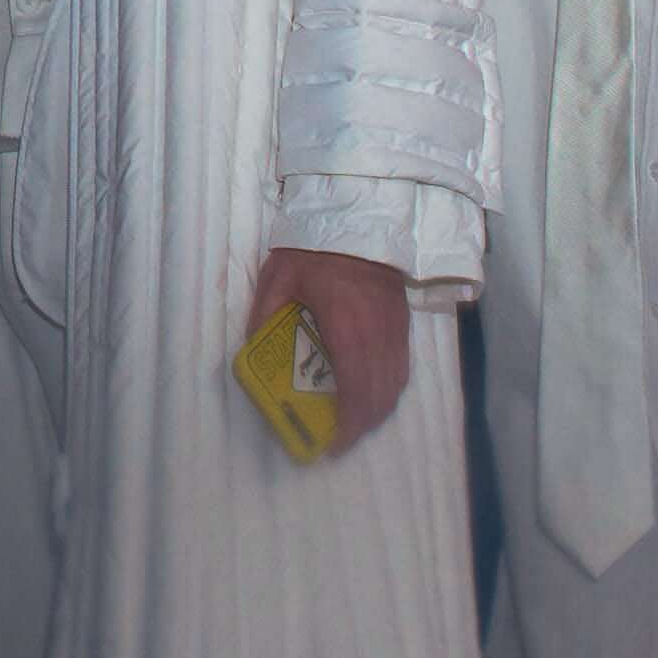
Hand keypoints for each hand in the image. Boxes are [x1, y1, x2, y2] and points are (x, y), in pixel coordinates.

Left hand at [246, 246, 410, 439]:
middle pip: (381, 395)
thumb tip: (254, 348)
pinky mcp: (403, 322)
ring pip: (396, 384)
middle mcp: (378, 335)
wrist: (358, 214)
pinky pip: (402, 366)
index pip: (356, 390)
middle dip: (364, 424)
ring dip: (379, 409)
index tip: (335, 442)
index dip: (349, 423)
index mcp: (346, 328)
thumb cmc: (314, 248)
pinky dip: (390, 387)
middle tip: (342, 438)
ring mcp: (395, 329)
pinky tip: (372, 391)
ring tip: (355, 421)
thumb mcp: (278, 278)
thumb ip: (265, 315)